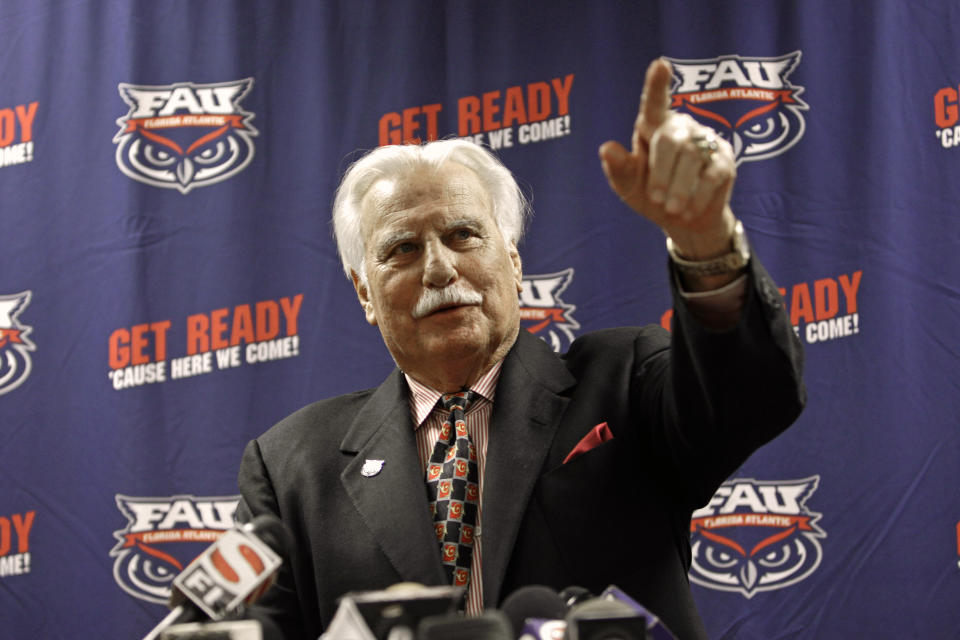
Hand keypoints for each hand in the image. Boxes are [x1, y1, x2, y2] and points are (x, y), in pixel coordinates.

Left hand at [599, 58, 737, 261]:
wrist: (683, 220)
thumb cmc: (651, 195)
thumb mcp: (628, 186)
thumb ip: (619, 168)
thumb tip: (606, 149)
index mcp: (653, 126)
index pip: (654, 103)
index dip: (657, 84)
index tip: (660, 65)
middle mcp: (681, 126)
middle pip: (670, 140)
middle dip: (661, 174)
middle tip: (656, 200)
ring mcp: (706, 140)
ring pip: (693, 158)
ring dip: (679, 188)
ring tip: (671, 209)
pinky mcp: (724, 159)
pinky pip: (713, 174)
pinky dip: (698, 196)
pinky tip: (689, 210)